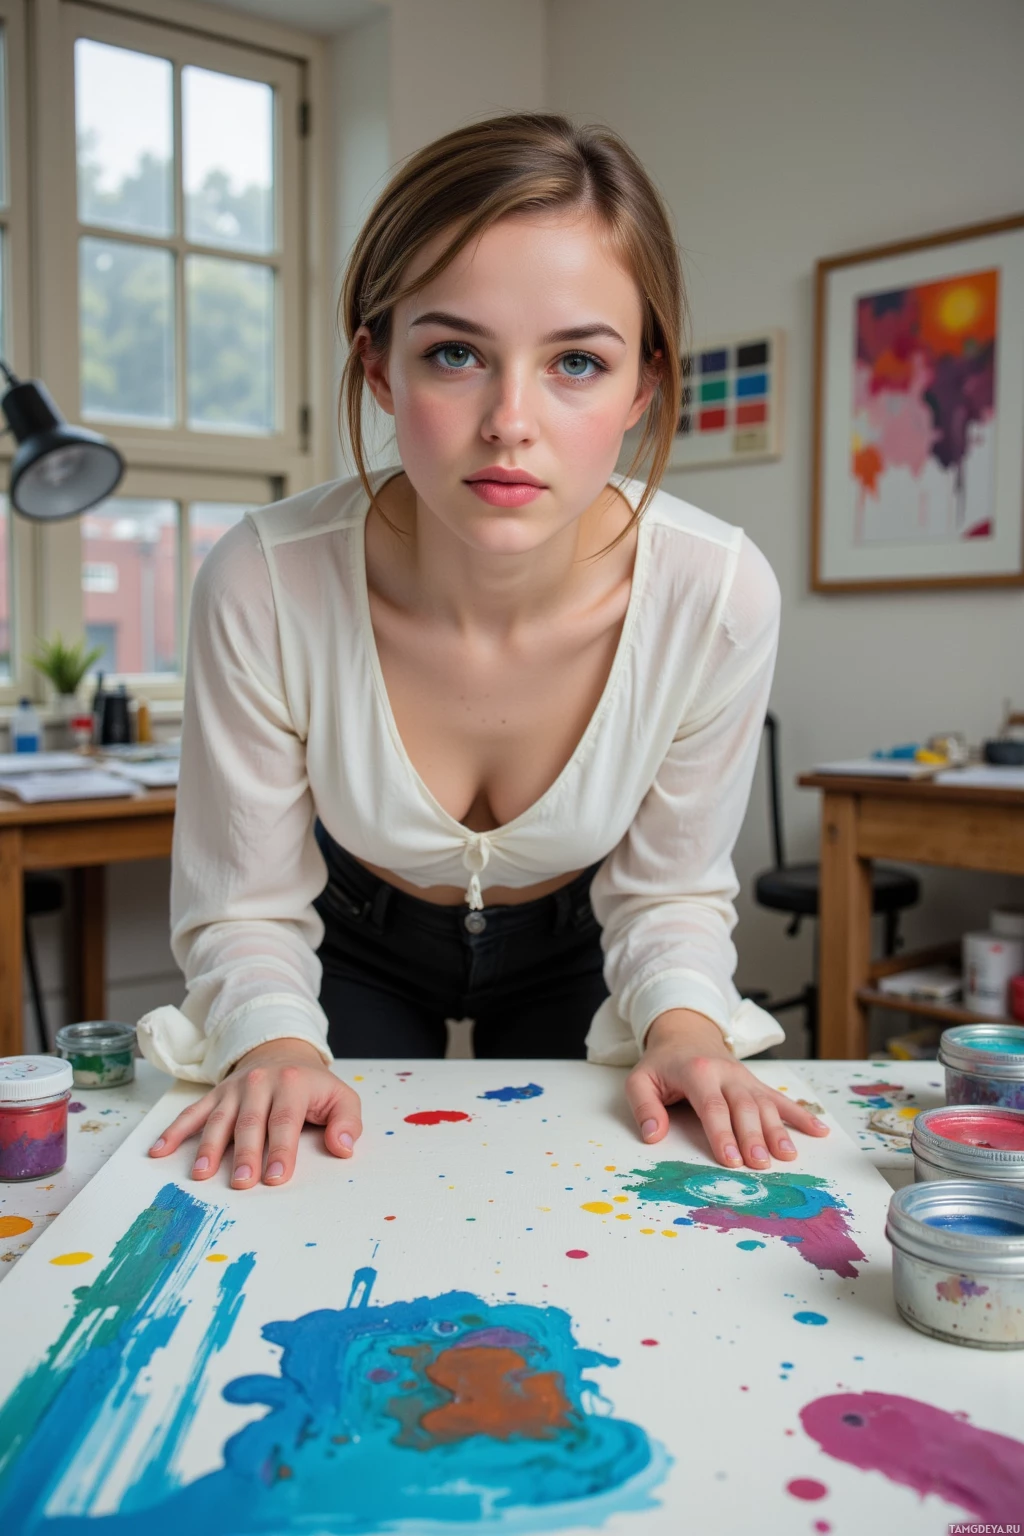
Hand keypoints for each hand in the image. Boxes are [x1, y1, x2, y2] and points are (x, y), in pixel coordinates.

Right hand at [148, 1038, 361, 1188]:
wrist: (281, 1052)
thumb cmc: (312, 1086)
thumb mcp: (340, 1097)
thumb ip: (348, 1122)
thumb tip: (343, 1148)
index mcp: (293, 1085)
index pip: (285, 1121)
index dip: (281, 1150)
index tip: (277, 1177)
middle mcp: (260, 1084)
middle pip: (250, 1123)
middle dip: (245, 1154)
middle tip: (241, 1183)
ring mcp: (233, 1089)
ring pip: (219, 1120)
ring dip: (208, 1148)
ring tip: (201, 1174)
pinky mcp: (215, 1095)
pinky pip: (191, 1113)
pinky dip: (173, 1132)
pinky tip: (158, 1151)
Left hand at [624, 1009, 828, 1169]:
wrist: (686, 1033)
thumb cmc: (662, 1063)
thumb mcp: (640, 1079)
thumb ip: (644, 1106)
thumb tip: (653, 1135)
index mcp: (697, 1071)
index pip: (712, 1105)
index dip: (722, 1132)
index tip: (730, 1158)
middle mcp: (726, 1073)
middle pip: (743, 1106)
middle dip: (753, 1135)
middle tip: (759, 1163)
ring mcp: (745, 1078)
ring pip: (766, 1103)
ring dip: (778, 1130)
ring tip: (787, 1156)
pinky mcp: (757, 1083)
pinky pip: (782, 1098)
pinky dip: (802, 1114)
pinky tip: (819, 1130)